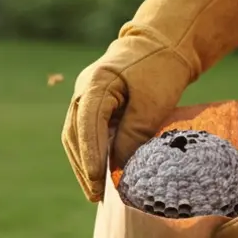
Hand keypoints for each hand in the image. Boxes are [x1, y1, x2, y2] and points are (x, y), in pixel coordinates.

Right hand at [61, 32, 190, 201]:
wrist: (163, 43)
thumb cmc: (161, 68)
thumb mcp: (153, 102)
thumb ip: (134, 134)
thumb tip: (118, 167)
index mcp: (96, 83)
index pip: (86, 124)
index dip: (90, 155)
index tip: (97, 181)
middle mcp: (83, 90)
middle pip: (74, 134)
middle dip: (84, 167)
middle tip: (95, 195)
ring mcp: (85, 96)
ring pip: (75, 136)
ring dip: (84, 164)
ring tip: (94, 192)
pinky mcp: (93, 104)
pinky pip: (85, 133)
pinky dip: (90, 153)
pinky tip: (99, 174)